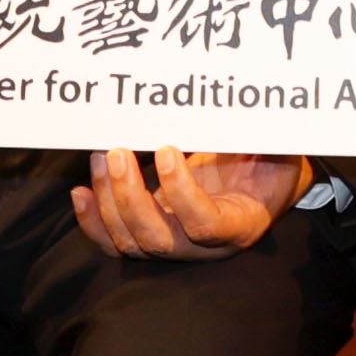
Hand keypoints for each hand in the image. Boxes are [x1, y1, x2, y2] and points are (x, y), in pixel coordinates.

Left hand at [77, 150, 305, 256]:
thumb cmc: (270, 159)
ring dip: (108, 200)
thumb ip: (261, 136)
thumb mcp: (274, 147)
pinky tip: (80, 193)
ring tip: (101, 157)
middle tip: (117, 153)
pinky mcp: (151, 234)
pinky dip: (93, 221)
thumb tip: (250, 108)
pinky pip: (116, 241)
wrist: (262, 179)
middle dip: (130, 198)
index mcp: (240, 225)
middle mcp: (205, 246)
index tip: (167, 150)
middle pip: (158, 240)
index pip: (205, 225)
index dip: (182, 193)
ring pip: (131, 241)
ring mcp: (174, 243)